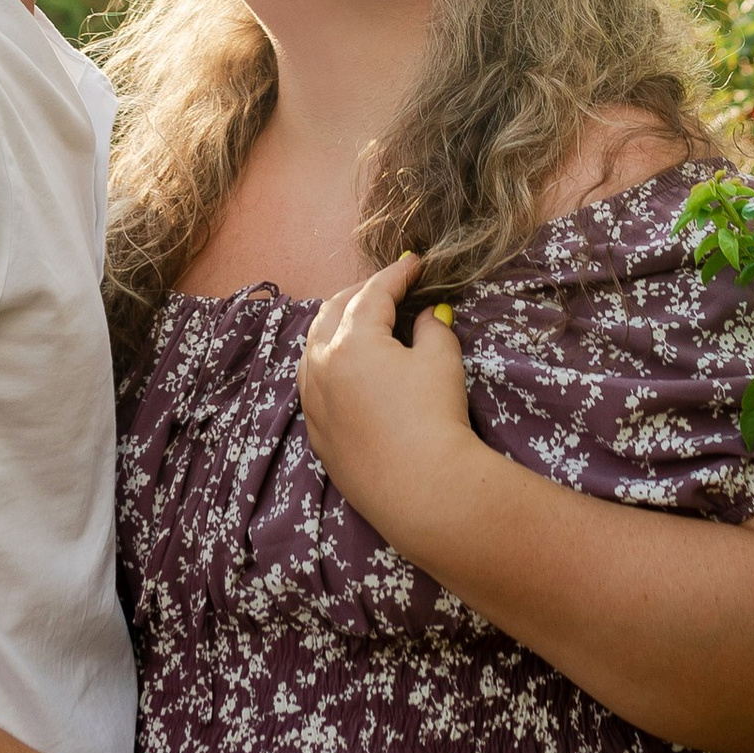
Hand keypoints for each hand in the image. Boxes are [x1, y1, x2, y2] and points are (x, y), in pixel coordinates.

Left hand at [298, 253, 485, 568]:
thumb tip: (425, 316)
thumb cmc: (434, 417)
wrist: (422, 489)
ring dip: (337, 323)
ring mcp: (314, 400)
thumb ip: (431, 328)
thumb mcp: (441, 360)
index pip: (374, 293)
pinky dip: (327, 359)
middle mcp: (321, 364)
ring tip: (361, 317)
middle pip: (334, 311)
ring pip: (314, 345)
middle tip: (390, 287)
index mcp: (351, 340)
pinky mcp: (317, 431)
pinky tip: (344, 363)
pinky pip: (312, 380)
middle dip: (362, 293)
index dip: (397, 274)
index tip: (415, 263)